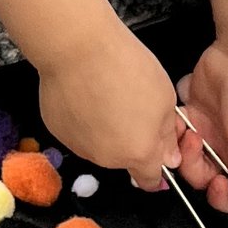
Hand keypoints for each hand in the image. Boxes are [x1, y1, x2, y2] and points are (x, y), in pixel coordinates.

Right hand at [35, 23, 182, 191]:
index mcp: (138, 152)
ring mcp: (79, 146)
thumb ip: (166, 134)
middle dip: (130, 140)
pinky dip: (83, 119)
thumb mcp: (164, 97)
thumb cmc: (123, 66)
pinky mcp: (58, 131)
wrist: (77, 48)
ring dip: (105, 129)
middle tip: (131, 106)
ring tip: (107, 95)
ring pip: (99, 145)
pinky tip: (86, 94)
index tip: (155, 153)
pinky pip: (77, 131)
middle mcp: (107, 158)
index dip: (155, 168)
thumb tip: (169, 157)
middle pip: (124, 159)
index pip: (149, 180)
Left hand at [175, 35, 227, 215]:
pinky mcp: (196, 117)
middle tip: (197, 145)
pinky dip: (176, 130)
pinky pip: (178, 136)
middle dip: (197, 168)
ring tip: (190, 129)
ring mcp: (213, 135)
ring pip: (188, 160)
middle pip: (206, 181)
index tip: (214, 182)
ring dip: (185, 149)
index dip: (222, 197)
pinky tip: (183, 116)